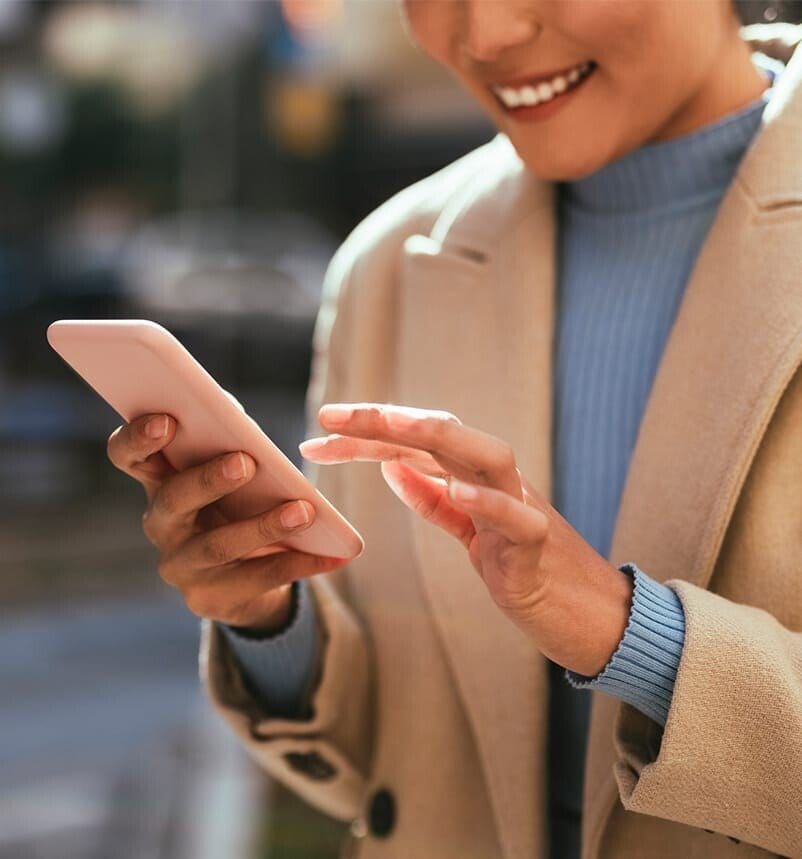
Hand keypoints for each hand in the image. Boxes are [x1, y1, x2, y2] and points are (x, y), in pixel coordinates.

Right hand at [107, 413, 347, 633]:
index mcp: (158, 481)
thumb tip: (236, 415)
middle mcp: (161, 524)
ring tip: (304, 511)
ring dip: (264, 526)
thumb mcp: (230, 474)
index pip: (127, 456)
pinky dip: (299, 563)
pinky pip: (258, 578)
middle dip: (208, 480)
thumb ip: (227, 442)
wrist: (243, 578)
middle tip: (245, 462)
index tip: (167, 420)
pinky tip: (330, 556)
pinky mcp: (209, 600)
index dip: (138, 438)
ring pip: (219, 545)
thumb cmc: (238, 504)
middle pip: (172, 500)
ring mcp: (181, 566)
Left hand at [300, 403, 632, 675]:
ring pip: (487, 457)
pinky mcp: (540, 550)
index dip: (367, 434)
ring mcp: (524, 510)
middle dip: (385, 420)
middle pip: (443, 435)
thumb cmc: (527, 571)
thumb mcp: (471, 533)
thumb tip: (393, 468)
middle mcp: (500, 483)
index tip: (318, 432)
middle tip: (328, 415)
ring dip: (438, 436)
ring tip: (387, 423)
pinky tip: (457, 489)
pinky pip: (518, 519)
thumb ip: (435, 500)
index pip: (417, 443)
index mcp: (477, 480)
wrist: (591, 617)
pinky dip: (489, 501)